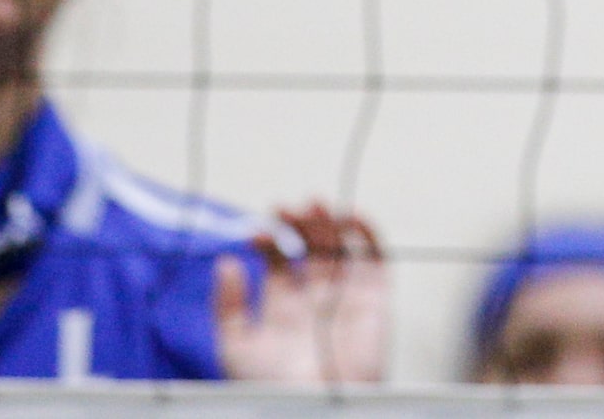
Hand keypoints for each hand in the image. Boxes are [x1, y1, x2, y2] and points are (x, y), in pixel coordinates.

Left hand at [214, 202, 387, 385]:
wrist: (316, 406)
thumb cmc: (273, 386)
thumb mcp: (235, 346)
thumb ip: (228, 305)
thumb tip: (226, 262)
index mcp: (283, 311)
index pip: (277, 264)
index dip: (269, 242)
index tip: (258, 231)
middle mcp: (315, 302)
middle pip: (309, 250)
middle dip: (299, 225)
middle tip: (285, 208)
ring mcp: (345, 299)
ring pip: (340, 248)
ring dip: (328, 223)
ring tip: (313, 205)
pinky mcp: (374, 300)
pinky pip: (377, 260)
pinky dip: (368, 235)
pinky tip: (349, 219)